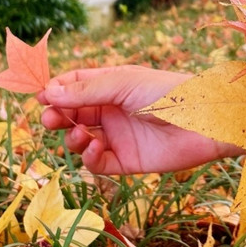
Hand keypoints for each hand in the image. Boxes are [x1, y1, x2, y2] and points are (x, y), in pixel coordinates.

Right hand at [39, 65, 240, 174]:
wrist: (204, 121)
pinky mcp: (127, 160)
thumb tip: (47, 93)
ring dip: (71, 137)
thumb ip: (86, 91)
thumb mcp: (123, 84)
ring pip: (80, 139)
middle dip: (57, 116)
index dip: (56, 91)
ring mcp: (119, 135)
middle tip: (49, 119)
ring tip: (77, 133)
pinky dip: (88, 157)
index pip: (74, 86)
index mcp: (112, 85)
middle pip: (73, 113)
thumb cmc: (167, 92)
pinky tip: (92, 147)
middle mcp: (113, 110)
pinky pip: (97, 162)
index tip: (41, 97)